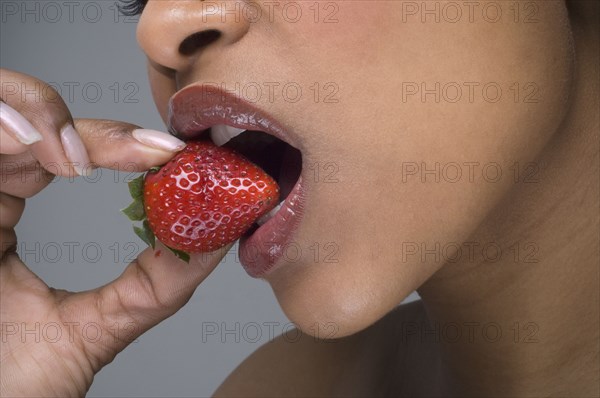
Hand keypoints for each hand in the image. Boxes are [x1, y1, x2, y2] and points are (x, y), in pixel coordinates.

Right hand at [0, 69, 227, 396]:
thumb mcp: (101, 324)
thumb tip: (221, 236)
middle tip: (159, 153)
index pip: (66, 152)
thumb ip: (158, 282)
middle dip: (103, 132)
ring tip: (87, 160)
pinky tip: (51, 154)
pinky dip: (6, 120)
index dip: (122, 144)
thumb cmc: (17, 382)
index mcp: (7, 212)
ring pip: (2, 107)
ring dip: (49, 115)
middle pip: (39, 125)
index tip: (176, 156)